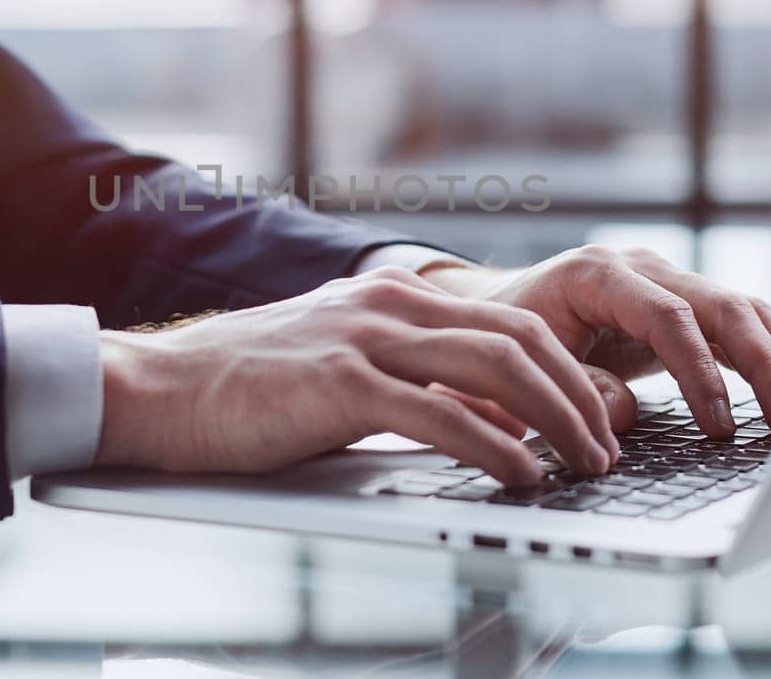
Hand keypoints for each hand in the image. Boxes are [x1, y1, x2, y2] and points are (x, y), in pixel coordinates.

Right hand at [94, 267, 626, 485]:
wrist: (162, 388)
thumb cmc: (251, 390)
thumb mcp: (349, 373)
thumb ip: (421, 386)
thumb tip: (499, 426)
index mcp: (395, 296)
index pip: (510, 323)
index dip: (568, 372)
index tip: (599, 419)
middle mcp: (389, 304)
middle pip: (518, 339)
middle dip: (579, 396)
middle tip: (608, 448)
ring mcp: (365, 338)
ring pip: (493, 368)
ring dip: (555, 420)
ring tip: (584, 464)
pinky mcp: (339, 384)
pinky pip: (439, 415)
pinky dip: (495, 447)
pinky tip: (522, 474)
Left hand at [419, 246, 770, 436]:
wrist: (496, 310)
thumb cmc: (506, 337)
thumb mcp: (525, 364)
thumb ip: (573, 387)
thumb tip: (624, 415)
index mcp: (596, 273)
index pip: (668, 316)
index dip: (699, 371)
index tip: (718, 425)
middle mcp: (639, 267)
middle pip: (720, 305)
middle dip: (762, 364)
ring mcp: (664, 281)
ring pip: (740, 310)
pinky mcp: (680, 304)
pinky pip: (735, 326)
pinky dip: (768, 357)